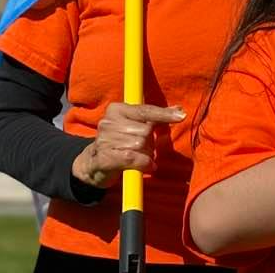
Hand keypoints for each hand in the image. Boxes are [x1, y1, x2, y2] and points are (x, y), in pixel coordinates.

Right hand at [71, 102, 185, 188]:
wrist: (94, 163)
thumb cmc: (120, 142)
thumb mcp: (135, 125)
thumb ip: (155, 117)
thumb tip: (179, 110)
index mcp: (116, 109)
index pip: (145, 111)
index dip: (163, 114)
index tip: (181, 115)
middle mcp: (108, 122)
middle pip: (145, 130)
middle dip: (149, 142)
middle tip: (142, 148)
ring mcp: (104, 140)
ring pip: (140, 145)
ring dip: (145, 154)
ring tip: (138, 157)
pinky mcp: (103, 157)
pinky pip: (132, 158)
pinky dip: (142, 163)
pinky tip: (144, 165)